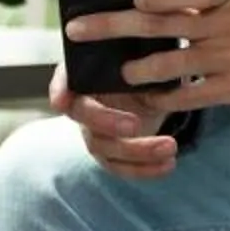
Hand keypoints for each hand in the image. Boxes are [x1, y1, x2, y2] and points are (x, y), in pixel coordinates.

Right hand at [50, 74, 177, 179]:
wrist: (153, 90)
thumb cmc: (143, 70)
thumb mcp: (146, 62)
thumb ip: (144, 66)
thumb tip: (155, 70)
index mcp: (85, 73)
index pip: (63, 80)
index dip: (59, 91)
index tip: (61, 102)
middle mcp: (82, 103)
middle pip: (83, 115)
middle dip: (107, 122)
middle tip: (135, 125)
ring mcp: (92, 131)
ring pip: (103, 146)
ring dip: (137, 150)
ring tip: (170, 146)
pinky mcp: (108, 154)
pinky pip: (120, 166)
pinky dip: (145, 168)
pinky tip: (168, 164)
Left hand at [62, 0, 229, 116]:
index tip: (134, 0)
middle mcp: (227, 24)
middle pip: (162, 26)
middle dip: (114, 27)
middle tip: (78, 30)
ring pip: (172, 65)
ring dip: (138, 70)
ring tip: (118, 73)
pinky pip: (190, 96)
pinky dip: (163, 97)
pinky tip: (146, 97)